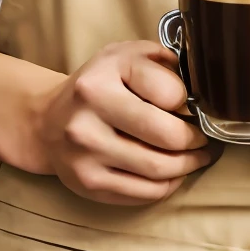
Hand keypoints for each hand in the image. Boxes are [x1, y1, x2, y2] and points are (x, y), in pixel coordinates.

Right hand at [32, 40, 212, 204]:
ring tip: (196, 156)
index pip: (171, 94)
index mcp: (100, 79)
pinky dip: (168, 184)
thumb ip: (159, 60)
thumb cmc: (97, 87)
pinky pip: (146, 193)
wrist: (46, 123)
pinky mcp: (88, 184)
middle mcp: (88, 116)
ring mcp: (86, 154)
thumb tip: (199, 85)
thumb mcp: (122, 57)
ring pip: (160, 170)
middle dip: (196, 139)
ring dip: (188, 165)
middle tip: (203, 138)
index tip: (193, 107)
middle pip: (169, 136)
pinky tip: (173, 173)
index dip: (191, 102)